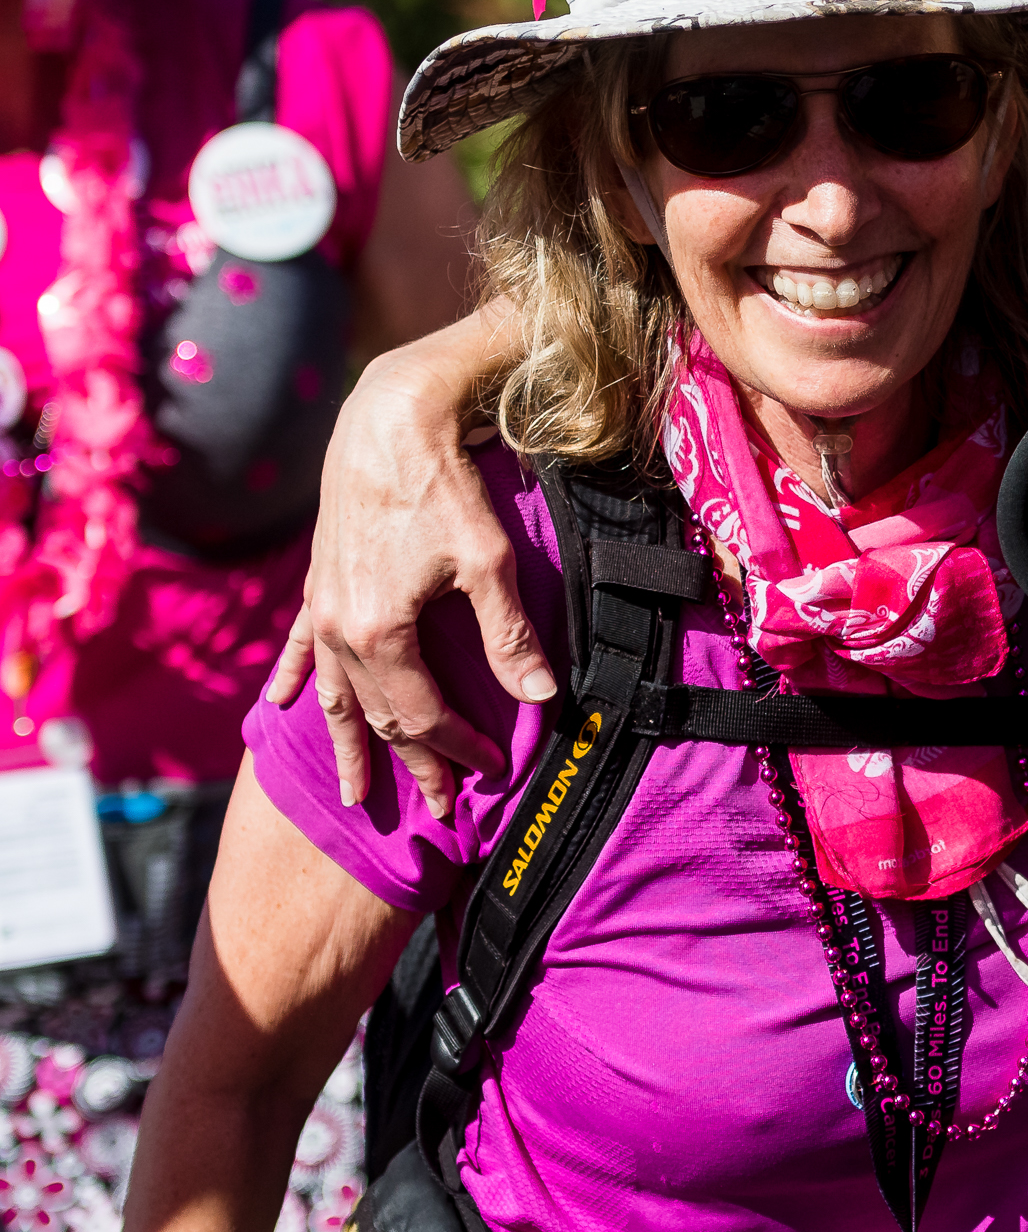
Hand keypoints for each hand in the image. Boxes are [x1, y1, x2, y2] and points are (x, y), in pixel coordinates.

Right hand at [265, 326, 551, 817]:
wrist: (387, 422)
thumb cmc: (444, 488)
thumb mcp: (489, 563)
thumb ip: (509, 636)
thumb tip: (541, 698)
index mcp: (379, 633)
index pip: (421, 716)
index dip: (457, 750)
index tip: (491, 773)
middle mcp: (339, 630)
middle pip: (377, 717)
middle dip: (409, 764)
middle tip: (437, 808)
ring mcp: (322, 608)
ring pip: (334, 695)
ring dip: (349, 743)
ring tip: (356, 792)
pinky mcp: (319, 583)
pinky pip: (300, 647)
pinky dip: (295, 680)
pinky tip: (283, 705)